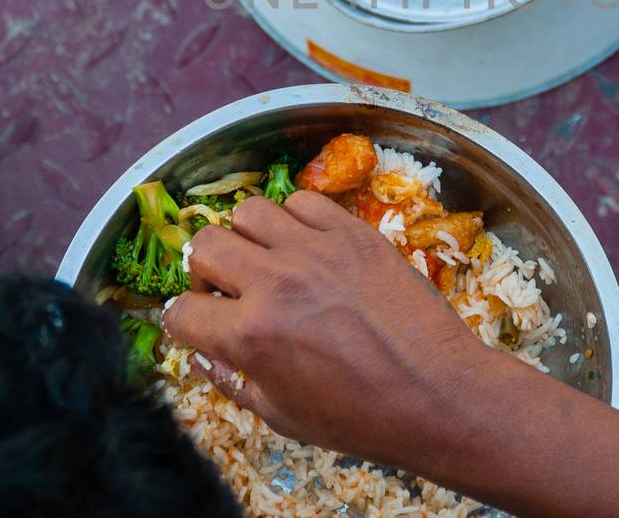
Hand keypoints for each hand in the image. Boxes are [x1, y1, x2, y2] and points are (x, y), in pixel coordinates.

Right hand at [162, 190, 497, 465]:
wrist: (437, 393)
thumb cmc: (361, 416)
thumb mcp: (282, 415)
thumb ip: (232, 381)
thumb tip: (201, 358)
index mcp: (251, 335)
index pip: (182, 312)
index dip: (183, 324)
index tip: (198, 326)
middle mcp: (276, 282)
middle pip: (204, 246)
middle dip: (205, 273)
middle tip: (228, 292)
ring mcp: (317, 250)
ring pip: (249, 211)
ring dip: (247, 238)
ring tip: (267, 263)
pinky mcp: (354, 233)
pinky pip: (304, 202)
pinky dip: (294, 221)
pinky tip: (307, 247)